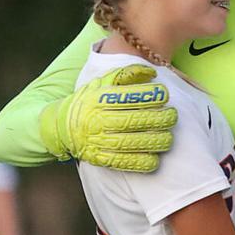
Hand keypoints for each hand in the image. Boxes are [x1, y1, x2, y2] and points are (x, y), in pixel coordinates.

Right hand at [38, 65, 177, 171]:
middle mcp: (97, 120)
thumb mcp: (101, 83)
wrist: (61, 127)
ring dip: (153, 142)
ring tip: (168, 138)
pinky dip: (140, 162)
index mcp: (98, 99)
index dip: (149, 96)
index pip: (127, 97)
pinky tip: (154, 159)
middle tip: (172, 116)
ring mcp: (98, 141)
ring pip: (130, 143)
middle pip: (132, 120)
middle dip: (157, 119)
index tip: (165, 95)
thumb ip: (125, 75)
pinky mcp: (99, 158)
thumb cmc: (88, 102)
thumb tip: (152, 73)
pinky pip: (122, 162)